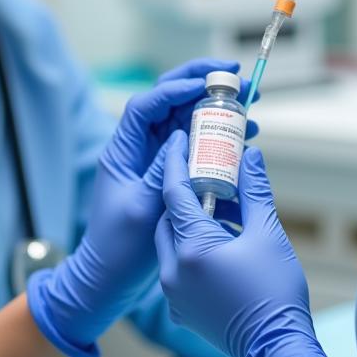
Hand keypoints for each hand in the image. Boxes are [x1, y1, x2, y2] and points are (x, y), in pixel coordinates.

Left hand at [28, 59, 254, 356]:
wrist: (109, 281)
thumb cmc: (118, 249)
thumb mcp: (142, 208)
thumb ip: (162, 171)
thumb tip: (183, 136)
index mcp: (123, 151)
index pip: (146, 105)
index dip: (174, 89)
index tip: (205, 85)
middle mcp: (138, 149)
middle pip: (167, 102)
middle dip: (198, 83)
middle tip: (233, 75)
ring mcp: (154, 161)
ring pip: (185, 121)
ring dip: (214, 110)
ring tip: (247, 108)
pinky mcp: (170, 177)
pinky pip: (195, 148)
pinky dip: (216, 139)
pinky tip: (241, 141)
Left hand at [155, 131, 341, 356]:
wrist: (277, 352)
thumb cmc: (274, 292)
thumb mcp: (267, 233)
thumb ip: (254, 190)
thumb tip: (250, 155)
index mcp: (191, 247)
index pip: (173, 191)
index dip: (178, 160)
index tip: (183, 136)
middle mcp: (173, 270)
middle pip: (169, 214)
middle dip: (184, 188)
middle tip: (202, 166)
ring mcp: (174, 292)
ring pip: (171, 239)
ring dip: (189, 218)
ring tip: (219, 202)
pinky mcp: (181, 307)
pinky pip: (177, 264)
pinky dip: (191, 244)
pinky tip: (218, 235)